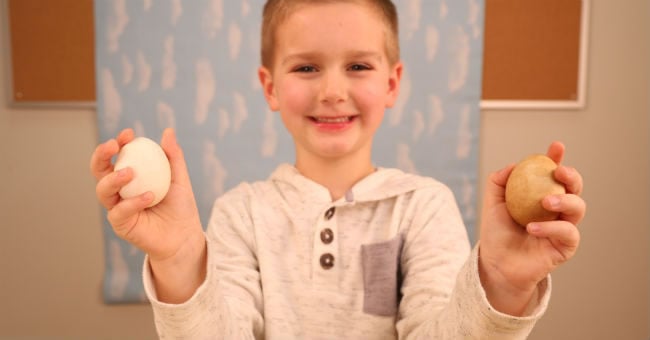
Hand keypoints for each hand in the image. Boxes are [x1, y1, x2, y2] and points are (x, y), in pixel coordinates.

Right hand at [90, 128, 205, 301]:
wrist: (184, 235)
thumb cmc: (180, 207)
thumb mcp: (179, 178)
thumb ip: (173, 157)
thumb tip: (168, 131)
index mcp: (130, 177)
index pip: (117, 156)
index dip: (119, 143)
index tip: (129, 133)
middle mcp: (119, 191)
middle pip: (99, 171)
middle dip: (101, 155)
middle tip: (114, 146)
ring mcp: (118, 207)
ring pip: (103, 190)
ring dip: (113, 179)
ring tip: (130, 172)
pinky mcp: (121, 225)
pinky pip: (119, 211)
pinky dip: (132, 202)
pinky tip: (149, 196)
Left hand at [478, 142, 585, 314]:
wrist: (496, 263)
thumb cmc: (496, 233)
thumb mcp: (492, 203)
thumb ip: (498, 182)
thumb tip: (513, 165)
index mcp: (541, 194)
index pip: (553, 173)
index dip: (557, 158)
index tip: (556, 146)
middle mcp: (557, 208)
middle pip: (574, 187)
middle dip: (572, 176)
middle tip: (558, 172)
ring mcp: (564, 226)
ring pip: (578, 207)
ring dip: (564, 200)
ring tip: (544, 202)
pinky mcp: (566, 246)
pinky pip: (568, 232)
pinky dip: (551, 227)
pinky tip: (532, 228)